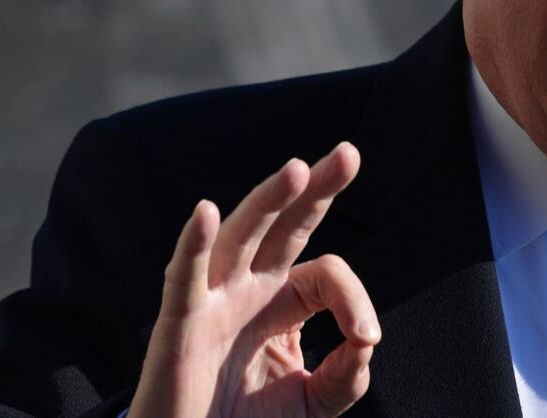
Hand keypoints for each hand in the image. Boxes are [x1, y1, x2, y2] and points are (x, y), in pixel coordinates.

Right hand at [129, 142, 379, 417]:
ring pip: (239, 236)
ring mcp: (212, 302)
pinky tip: (203, 213)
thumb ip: (347, 376)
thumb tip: (366, 340)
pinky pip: (184, 280)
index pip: (326, 272)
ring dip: (266, 201)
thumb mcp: (314, 402)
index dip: (353, 298)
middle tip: (349, 153)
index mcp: (281, 300)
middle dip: (315, 187)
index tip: (365, 337)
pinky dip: (192, 245)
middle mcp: (247, 290)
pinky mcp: (180, 326)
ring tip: (298, 170)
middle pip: (283, 225)